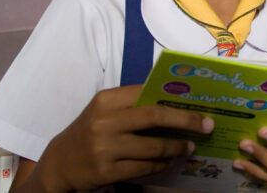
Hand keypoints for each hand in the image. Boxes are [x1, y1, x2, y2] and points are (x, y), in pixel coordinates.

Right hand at [15, 85, 213, 192]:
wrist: (59, 164)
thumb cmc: (90, 131)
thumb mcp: (105, 110)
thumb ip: (135, 104)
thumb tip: (177, 101)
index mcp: (107, 100)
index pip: (150, 94)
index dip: (178, 101)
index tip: (201, 105)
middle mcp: (104, 122)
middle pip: (156, 117)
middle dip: (187, 122)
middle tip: (207, 126)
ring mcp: (104, 148)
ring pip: (154, 147)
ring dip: (177, 147)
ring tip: (189, 147)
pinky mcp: (106, 172)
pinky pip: (145, 167)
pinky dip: (162, 164)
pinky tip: (169, 161)